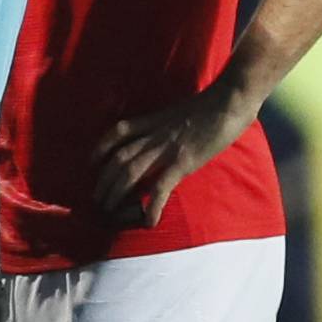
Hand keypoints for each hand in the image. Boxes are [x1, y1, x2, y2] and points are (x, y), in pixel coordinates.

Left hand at [92, 85, 260, 228]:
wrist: (230, 100)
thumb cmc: (213, 103)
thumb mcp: (182, 111)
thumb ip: (169, 123)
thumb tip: (168, 134)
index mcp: (154, 120)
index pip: (119, 131)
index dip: (101, 147)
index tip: (92, 161)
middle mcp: (154, 134)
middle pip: (119, 157)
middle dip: (104, 179)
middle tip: (97, 197)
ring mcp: (166, 148)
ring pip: (130, 171)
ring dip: (116, 192)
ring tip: (109, 209)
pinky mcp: (182, 161)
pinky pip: (160, 187)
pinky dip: (151, 205)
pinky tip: (148, 221)